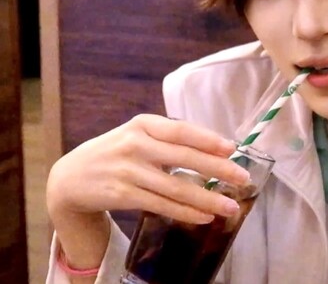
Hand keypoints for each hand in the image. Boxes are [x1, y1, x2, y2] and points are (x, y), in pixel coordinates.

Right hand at [47, 114, 249, 224]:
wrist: (71, 177)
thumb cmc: (116, 152)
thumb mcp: (137, 135)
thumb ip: (169, 139)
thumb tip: (217, 151)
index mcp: (143, 124)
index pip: (181, 130)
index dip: (208, 139)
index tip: (232, 148)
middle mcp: (135, 145)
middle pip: (184, 158)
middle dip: (218, 169)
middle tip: (243, 178)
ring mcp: (128, 171)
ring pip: (176, 187)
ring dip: (208, 198)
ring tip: (231, 206)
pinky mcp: (123, 195)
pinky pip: (162, 205)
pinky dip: (186, 212)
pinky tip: (205, 216)